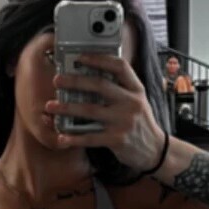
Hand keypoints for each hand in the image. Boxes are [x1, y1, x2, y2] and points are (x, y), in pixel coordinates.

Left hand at [45, 52, 166, 172]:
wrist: (156, 150)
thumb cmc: (141, 123)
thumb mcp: (138, 101)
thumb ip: (121, 89)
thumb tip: (93, 75)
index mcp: (136, 90)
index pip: (119, 67)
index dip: (99, 59)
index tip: (80, 57)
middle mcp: (131, 103)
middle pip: (100, 85)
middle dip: (75, 81)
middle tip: (58, 80)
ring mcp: (124, 121)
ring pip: (90, 110)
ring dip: (67, 107)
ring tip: (51, 106)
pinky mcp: (117, 140)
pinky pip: (90, 137)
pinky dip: (74, 137)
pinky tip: (62, 137)